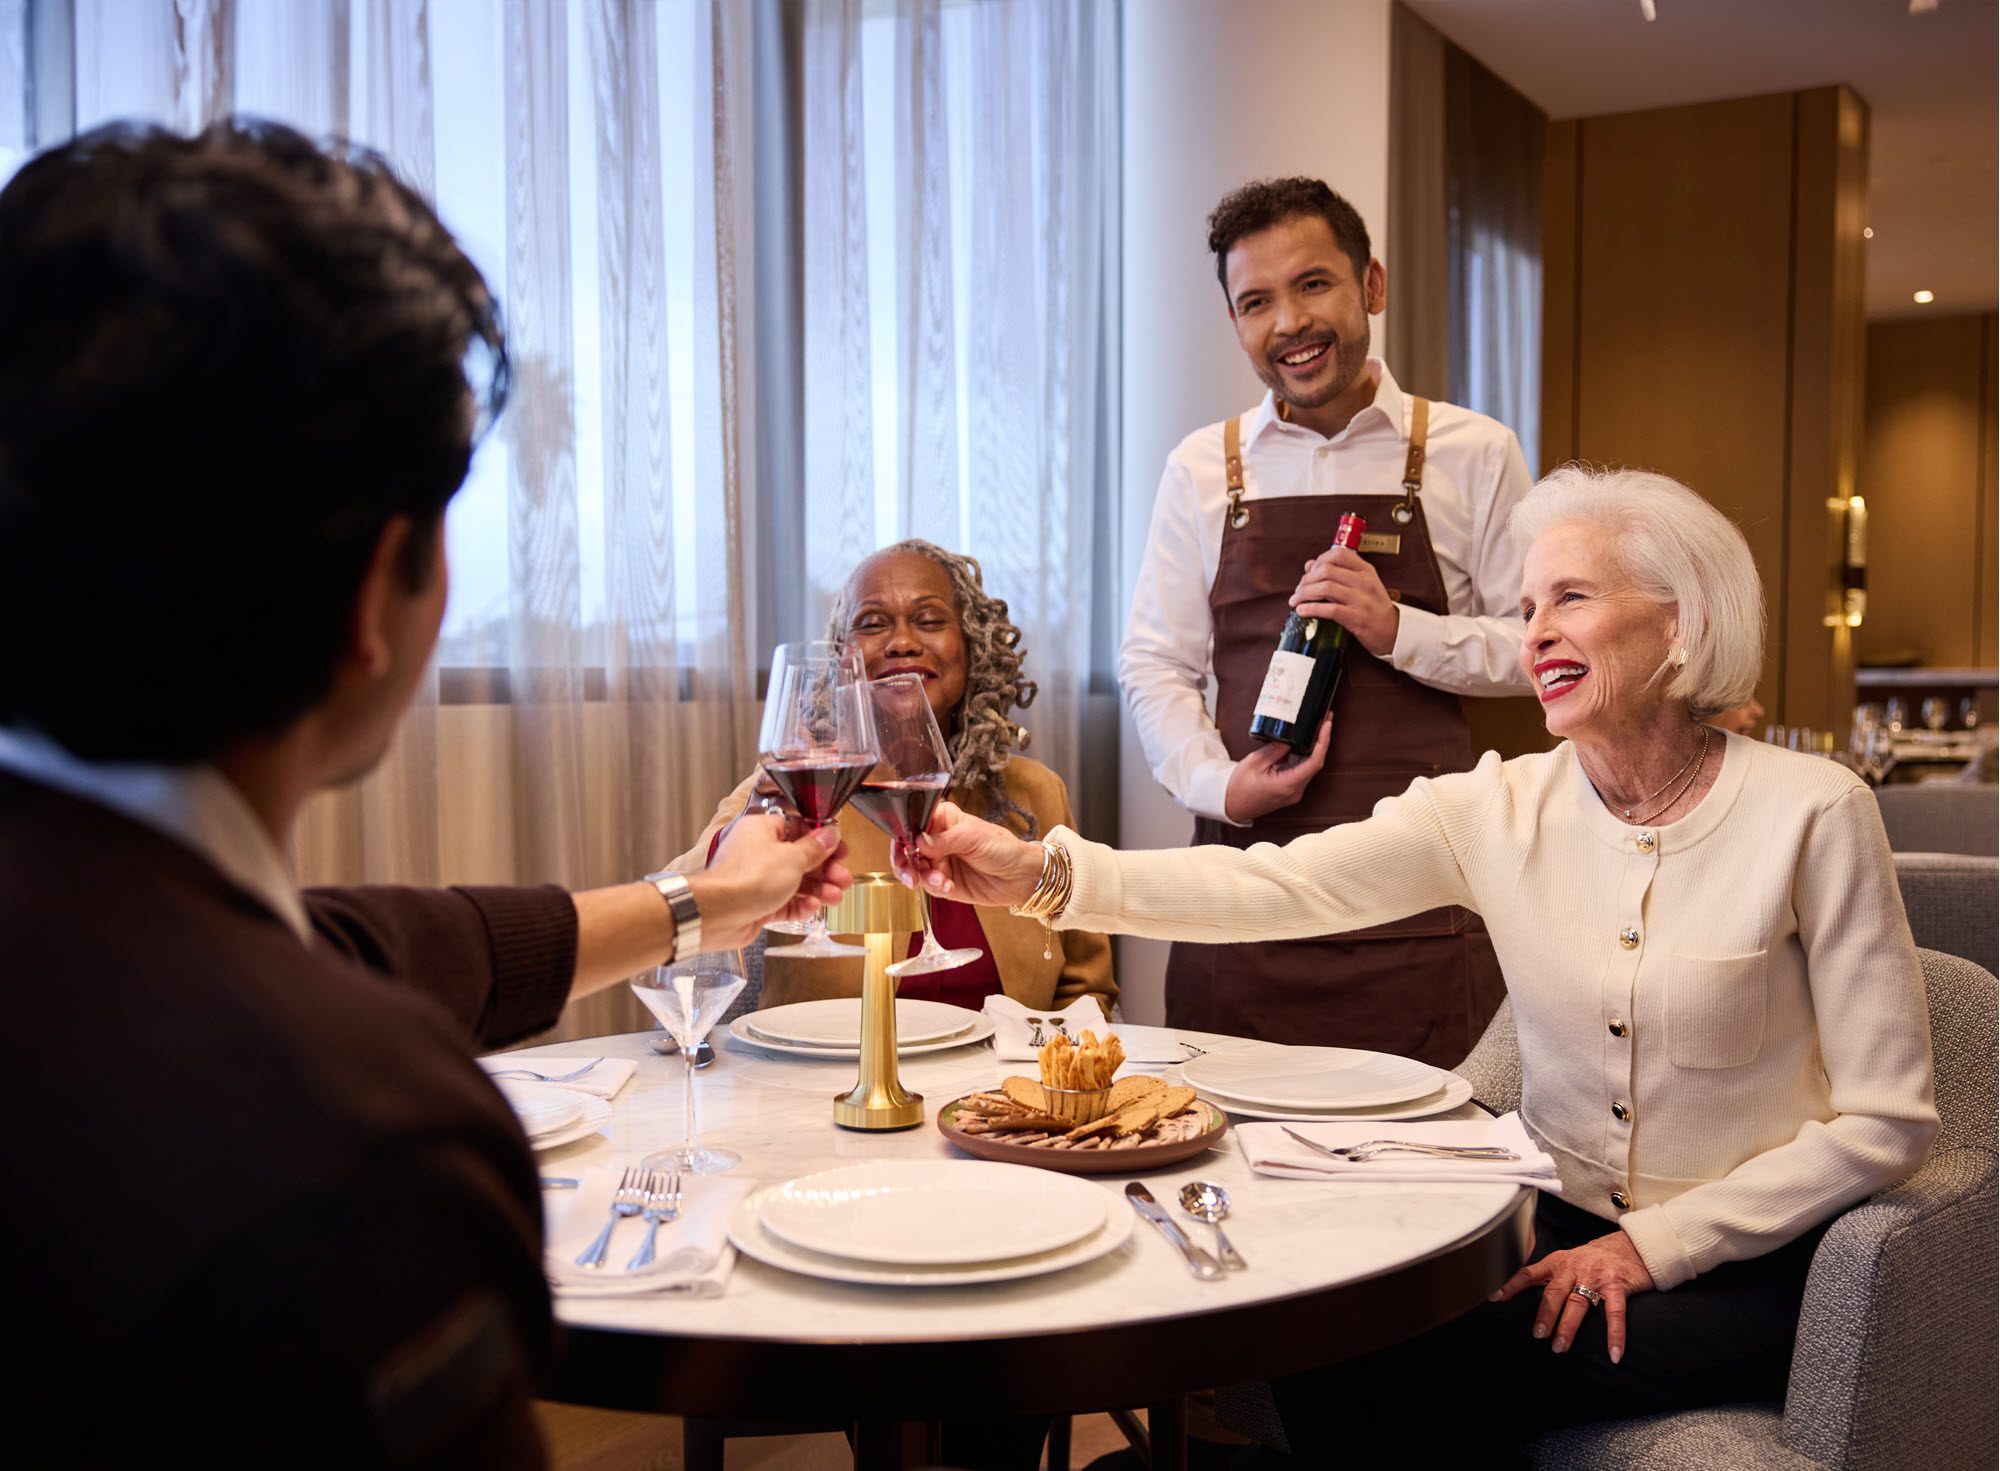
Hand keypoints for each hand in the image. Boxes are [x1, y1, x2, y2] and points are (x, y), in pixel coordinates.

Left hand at [687, 812, 852, 948]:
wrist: (721, 913)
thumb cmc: (748, 878)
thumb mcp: (793, 858)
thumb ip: (814, 848)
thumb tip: (829, 835)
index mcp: (762, 830)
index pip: (797, 829)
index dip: (821, 840)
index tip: (838, 850)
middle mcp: (757, 853)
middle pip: (799, 858)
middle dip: (824, 870)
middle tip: (842, 878)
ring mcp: (756, 879)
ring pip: (794, 882)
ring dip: (817, 889)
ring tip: (834, 897)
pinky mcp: (756, 904)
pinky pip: (784, 903)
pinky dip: (799, 906)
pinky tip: (811, 908)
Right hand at [897, 800, 1046, 906]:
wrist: (1021, 877)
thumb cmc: (1003, 848)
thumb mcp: (973, 837)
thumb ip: (943, 839)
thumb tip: (918, 840)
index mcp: (943, 819)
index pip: (913, 822)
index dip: (903, 834)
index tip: (904, 847)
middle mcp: (937, 839)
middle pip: (906, 848)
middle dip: (904, 862)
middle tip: (910, 874)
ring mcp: (939, 861)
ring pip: (914, 869)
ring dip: (922, 877)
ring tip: (941, 881)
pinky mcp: (944, 882)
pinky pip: (928, 885)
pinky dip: (935, 887)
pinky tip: (949, 887)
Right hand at [1223, 716, 1332, 823]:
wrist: (1231, 806)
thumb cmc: (1238, 788)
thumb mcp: (1254, 762)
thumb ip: (1275, 749)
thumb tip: (1291, 736)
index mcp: (1287, 785)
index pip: (1314, 762)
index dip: (1323, 742)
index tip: (1326, 725)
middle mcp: (1295, 791)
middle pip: (1315, 763)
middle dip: (1321, 741)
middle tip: (1324, 721)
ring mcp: (1294, 792)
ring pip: (1309, 766)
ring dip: (1312, 748)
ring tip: (1314, 728)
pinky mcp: (1290, 790)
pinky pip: (1301, 771)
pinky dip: (1301, 756)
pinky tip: (1298, 744)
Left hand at [1290, 548, 1398, 656]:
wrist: (1393, 632)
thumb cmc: (1374, 608)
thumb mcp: (1362, 585)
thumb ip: (1338, 573)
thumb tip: (1310, 564)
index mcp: (1366, 571)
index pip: (1339, 554)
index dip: (1320, 560)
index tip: (1310, 571)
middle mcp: (1364, 582)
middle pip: (1326, 571)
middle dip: (1306, 580)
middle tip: (1298, 590)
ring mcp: (1361, 600)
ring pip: (1325, 588)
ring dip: (1304, 594)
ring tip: (1295, 601)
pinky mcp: (1357, 618)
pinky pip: (1329, 610)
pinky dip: (1311, 609)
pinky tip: (1302, 611)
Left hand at [1491, 1228, 1654, 1363]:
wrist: (1630, 1245)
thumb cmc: (1594, 1259)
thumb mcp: (1568, 1261)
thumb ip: (1550, 1277)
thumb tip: (1525, 1299)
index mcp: (1558, 1262)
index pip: (1529, 1273)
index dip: (1511, 1284)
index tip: (1494, 1298)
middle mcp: (1574, 1268)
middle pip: (1554, 1291)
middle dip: (1544, 1313)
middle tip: (1537, 1334)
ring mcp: (1596, 1276)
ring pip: (1578, 1303)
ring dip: (1568, 1326)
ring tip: (1559, 1347)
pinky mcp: (1618, 1285)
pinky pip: (1615, 1312)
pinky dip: (1615, 1334)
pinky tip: (1613, 1354)